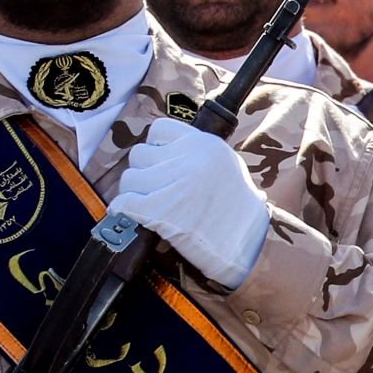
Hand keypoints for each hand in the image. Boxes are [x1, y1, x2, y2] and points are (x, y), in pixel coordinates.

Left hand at [110, 118, 272, 286]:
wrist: (249, 244)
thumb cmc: (238, 208)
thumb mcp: (226, 165)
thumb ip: (196, 153)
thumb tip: (161, 151)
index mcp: (205, 143)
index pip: (159, 129)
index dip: (156, 147)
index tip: (163, 163)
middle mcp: (188, 159)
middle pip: (139, 154)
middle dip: (144, 172)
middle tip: (157, 190)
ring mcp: (174, 184)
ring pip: (129, 179)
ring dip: (134, 193)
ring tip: (151, 205)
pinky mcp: (160, 211)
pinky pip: (123, 203)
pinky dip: (123, 210)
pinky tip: (133, 216)